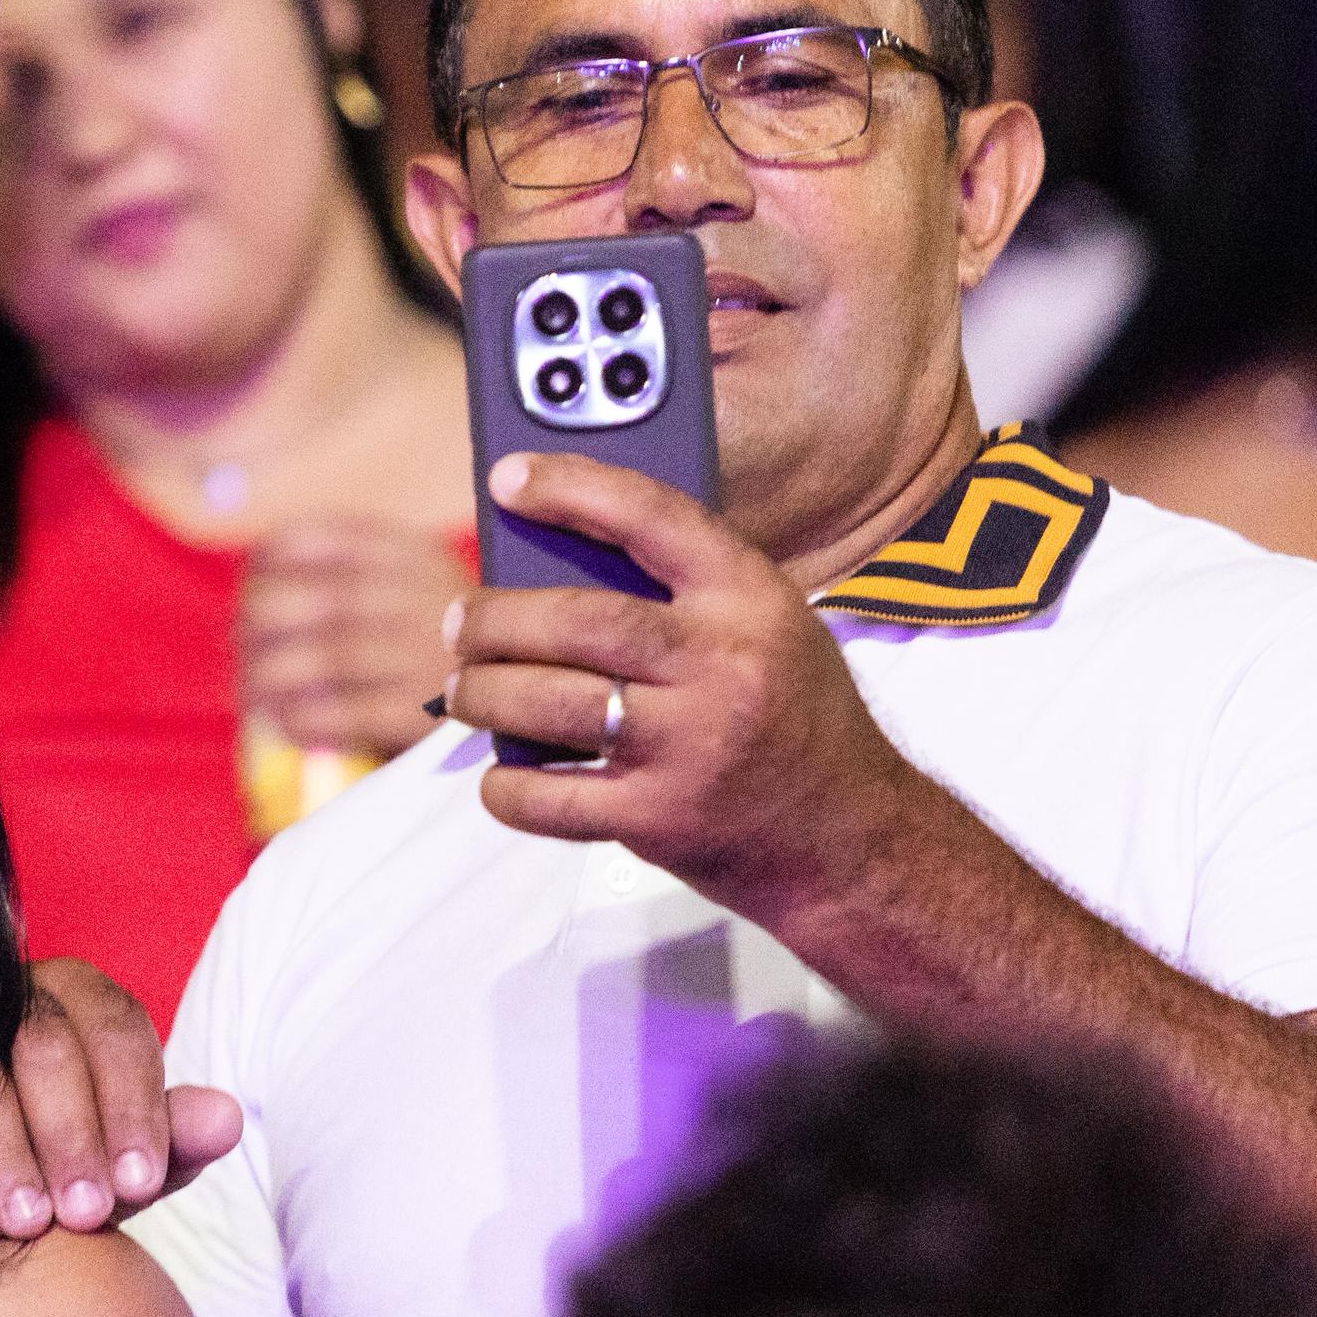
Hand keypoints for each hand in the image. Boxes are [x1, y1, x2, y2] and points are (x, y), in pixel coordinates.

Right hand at [0, 958, 243, 1238]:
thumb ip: (173, 1143)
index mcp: (85, 1000)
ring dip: (5, 1148)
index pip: (118, 1031)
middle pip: (45, 1044)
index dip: (133, 1106)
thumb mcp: (126, 1162)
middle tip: (85, 1212)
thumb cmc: (71, 1165)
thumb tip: (226, 1118)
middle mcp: (16, 995)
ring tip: (26, 1222)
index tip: (142, 1181)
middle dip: (69, 1133)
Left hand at [237, 521, 464, 759]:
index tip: (250, 582)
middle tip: (238, 643)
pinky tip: (284, 723)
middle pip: (321, 599)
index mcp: (421, 556)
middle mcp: (428, 599)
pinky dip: (302, 717)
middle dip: (262, 621)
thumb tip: (257, 585)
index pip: (328, 540)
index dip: (272, 559)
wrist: (531, 698)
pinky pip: (347, 713)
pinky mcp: (428, 717)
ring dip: (269, 675)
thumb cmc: (451, 647)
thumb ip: (361, 571)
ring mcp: (431, 657)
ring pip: (328, 656)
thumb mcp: (425, 585)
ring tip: (249, 689)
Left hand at [440, 452, 914, 917]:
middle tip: (461, 621)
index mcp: (752, 599)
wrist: (855, 840)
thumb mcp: (770, 627)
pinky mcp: (661, 820)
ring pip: (548, 704)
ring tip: (466, 688)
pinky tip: (502, 775)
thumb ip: (684, 594)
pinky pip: (550, 799)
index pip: (652, 516)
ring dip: (484, 694)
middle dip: (496, 618)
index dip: (571, 488)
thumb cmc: (795, 717)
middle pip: (577, 620)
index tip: (508, 477)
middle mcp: (724, 666)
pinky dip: (507, 786)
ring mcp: (691, 748)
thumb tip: (554, 564)